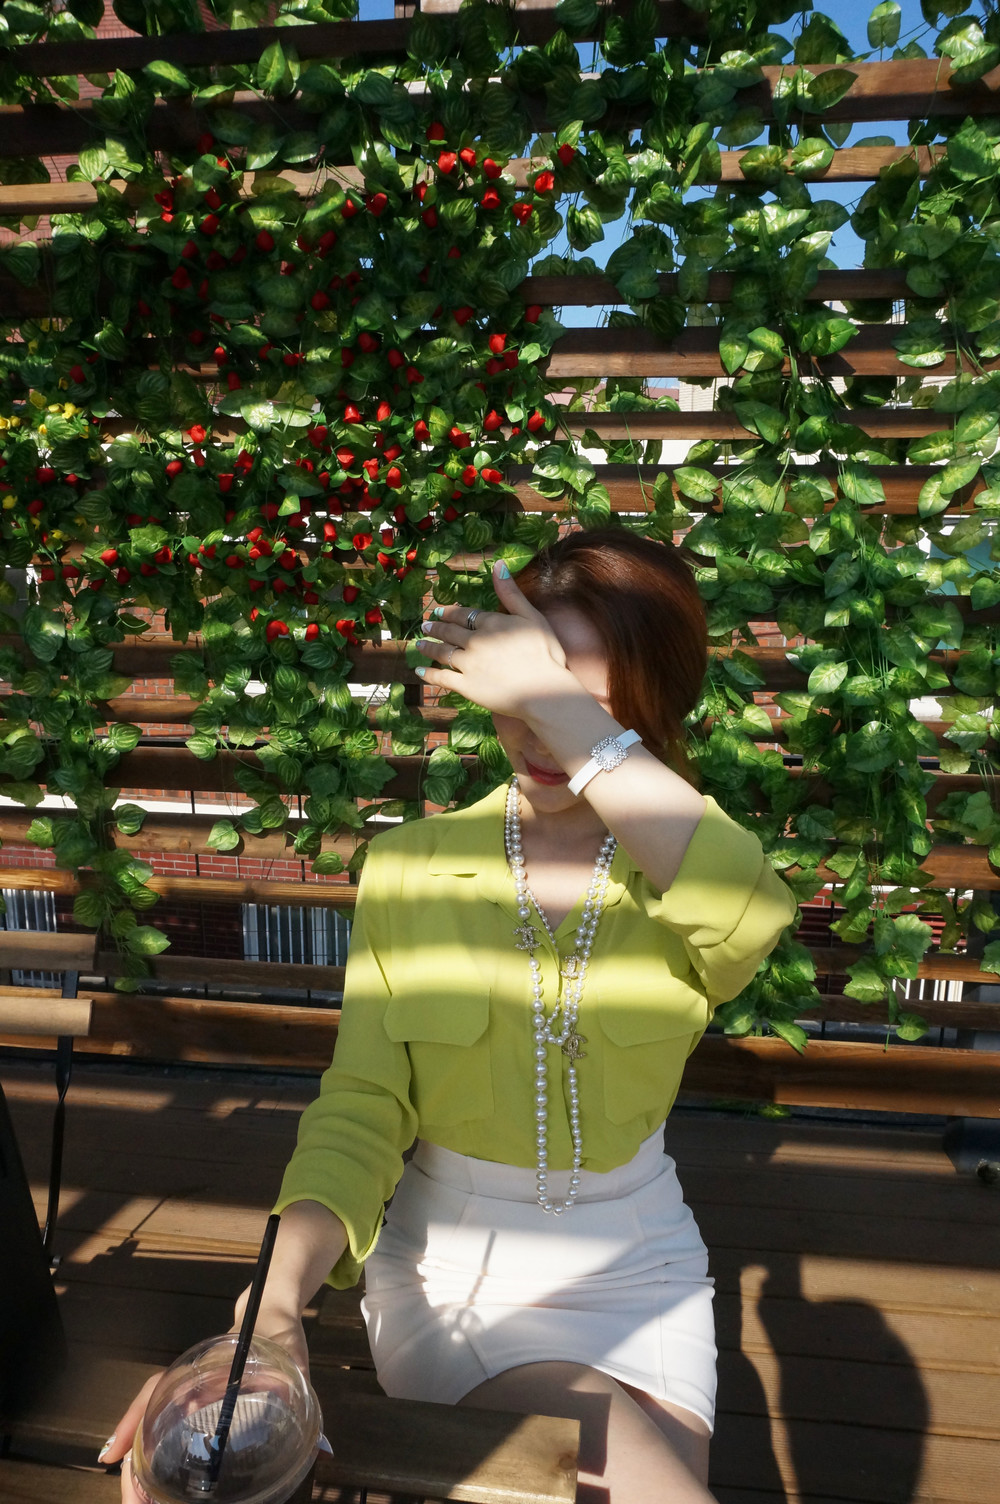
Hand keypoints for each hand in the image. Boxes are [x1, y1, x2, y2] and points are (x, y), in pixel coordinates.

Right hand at [99, 1302, 308, 1498]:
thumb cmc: (277, 1330)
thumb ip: (297, 1384)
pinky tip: (154, 1490)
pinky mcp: (201, 1407)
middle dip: (133, 1462)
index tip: (112, 1456)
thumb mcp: (291, 1353)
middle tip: (131, 1503)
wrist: (272, 1309)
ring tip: (137, 1503)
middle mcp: (189, 1383)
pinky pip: (170, 1433)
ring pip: (155, 1430)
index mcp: (202, 1369)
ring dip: (142, 1467)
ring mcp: (192, 1395)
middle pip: (147, 1418)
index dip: (134, 1421)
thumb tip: (319, 1442)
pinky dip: (158, 1461)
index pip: (156, 1390)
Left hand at [416, 560, 574, 717]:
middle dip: (436, 628)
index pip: (465, 615)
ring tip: (419, 644)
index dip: (450, 612)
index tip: (438, 610)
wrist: (544, 691)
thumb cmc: (545, 653)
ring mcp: (468, 665)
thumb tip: (498, 564)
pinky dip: (429, 675)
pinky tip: (419, 672)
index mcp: (491, 623)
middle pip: (450, 632)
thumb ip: (511, 593)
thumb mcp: (532, 616)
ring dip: (429, 647)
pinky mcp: (466, 687)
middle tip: (425, 625)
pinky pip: (443, 678)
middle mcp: (475, 641)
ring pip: (443, 652)